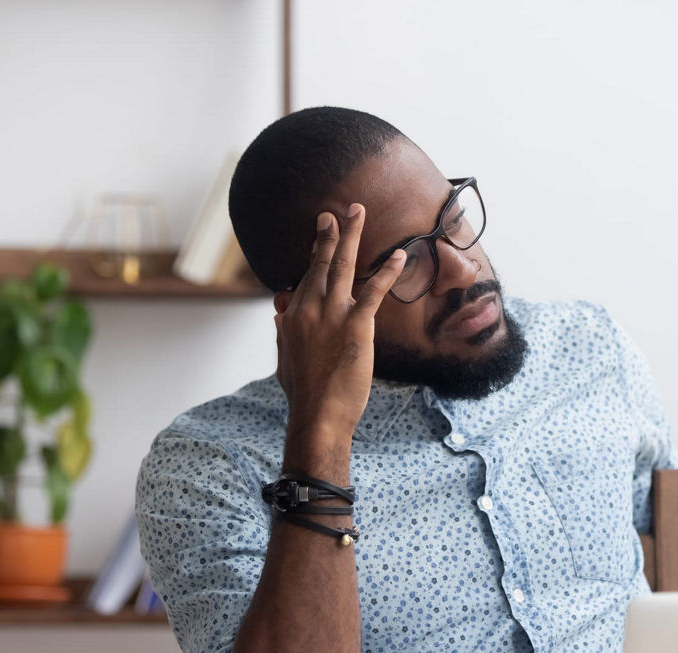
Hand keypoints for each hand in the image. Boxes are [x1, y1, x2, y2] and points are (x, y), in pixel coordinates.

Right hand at [273, 203, 405, 444]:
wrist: (318, 415)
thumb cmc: (304, 394)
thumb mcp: (285, 361)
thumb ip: (282, 336)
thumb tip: (278, 318)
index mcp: (292, 317)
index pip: (305, 279)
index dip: (315, 256)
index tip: (320, 237)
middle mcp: (308, 309)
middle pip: (320, 263)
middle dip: (329, 235)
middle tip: (335, 212)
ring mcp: (331, 315)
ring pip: (342, 266)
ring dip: (351, 236)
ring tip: (357, 212)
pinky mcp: (355, 326)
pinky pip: (374, 291)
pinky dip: (388, 271)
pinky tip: (399, 256)